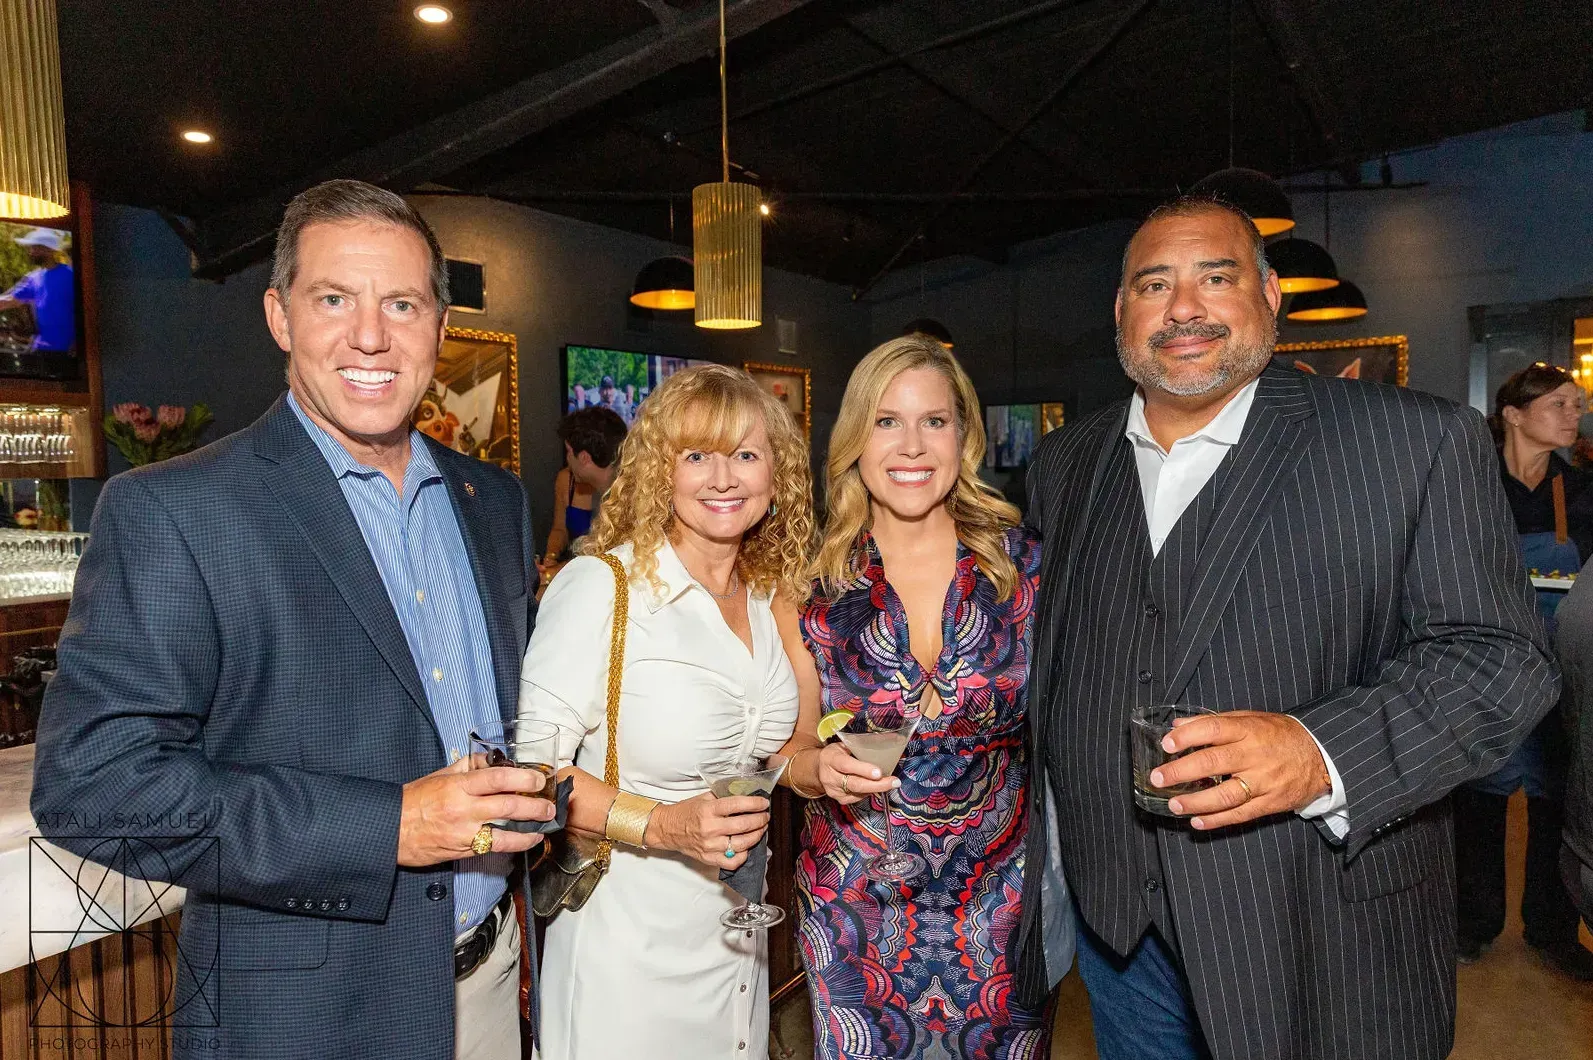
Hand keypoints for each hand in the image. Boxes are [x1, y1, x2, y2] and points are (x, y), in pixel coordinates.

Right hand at [397, 756, 555, 866]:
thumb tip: (492, 758)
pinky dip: (515, 845)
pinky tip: (528, 840)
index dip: (523, 778)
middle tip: (550, 805)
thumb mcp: (440, 775)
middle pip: (508, 806)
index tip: (539, 778)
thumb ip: (468, 766)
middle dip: (534, 806)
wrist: (390, 830)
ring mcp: (465, 833)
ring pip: (506, 833)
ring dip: (530, 830)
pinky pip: (494, 848)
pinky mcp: (464, 850)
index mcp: (458, 786)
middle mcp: (464, 810)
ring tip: (545, 825)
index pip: (497, 778)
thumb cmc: (414, 800)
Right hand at [644, 792, 769, 869]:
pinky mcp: (708, 858)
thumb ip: (724, 796)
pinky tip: (747, 847)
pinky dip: (743, 856)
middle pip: (743, 825)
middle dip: (760, 820)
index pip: (737, 805)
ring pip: (742, 844)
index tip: (764, 803)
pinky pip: (732, 862)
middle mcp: (710, 828)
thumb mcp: (704, 797)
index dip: (754, 803)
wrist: (667, 829)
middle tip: (765, 816)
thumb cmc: (686, 812)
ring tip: (761, 829)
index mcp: (708, 810)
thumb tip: (746, 793)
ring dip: (756, 836)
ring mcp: (710, 846)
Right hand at [815, 741, 897, 805]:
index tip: (879, 772)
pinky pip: (858, 798)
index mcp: (830, 758)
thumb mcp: (844, 744)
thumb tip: (891, 739)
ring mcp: (833, 790)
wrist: (817, 769)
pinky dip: (869, 792)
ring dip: (876, 788)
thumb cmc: (836, 753)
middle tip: (894, 782)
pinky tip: (875, 785)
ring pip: (859, 792)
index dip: (863, 769)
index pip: (846, 765)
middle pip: (855, 784)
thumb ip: (862, 744)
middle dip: (877, 785)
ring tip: (890, 783)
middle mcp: (830, 776)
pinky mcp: (839, 799)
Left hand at [1153, 712, 1331, 830]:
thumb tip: (1178, 725)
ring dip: (1196, 802)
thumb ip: (1214, 721)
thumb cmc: (1281, 734)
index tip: (1167, 744)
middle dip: (1182, 771)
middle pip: (1214, 763)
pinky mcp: (1271, 803)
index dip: (1188, 736)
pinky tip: (1197, 822)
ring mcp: (1264, 781)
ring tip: (1174, 805)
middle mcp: (1255, 755)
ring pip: (1226, 795)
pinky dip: (1217, 820)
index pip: (1214, 729)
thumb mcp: (1251, 718)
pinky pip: (1241, 815)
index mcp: (1249, 730)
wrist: (1322, 755)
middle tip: (1158, 778)